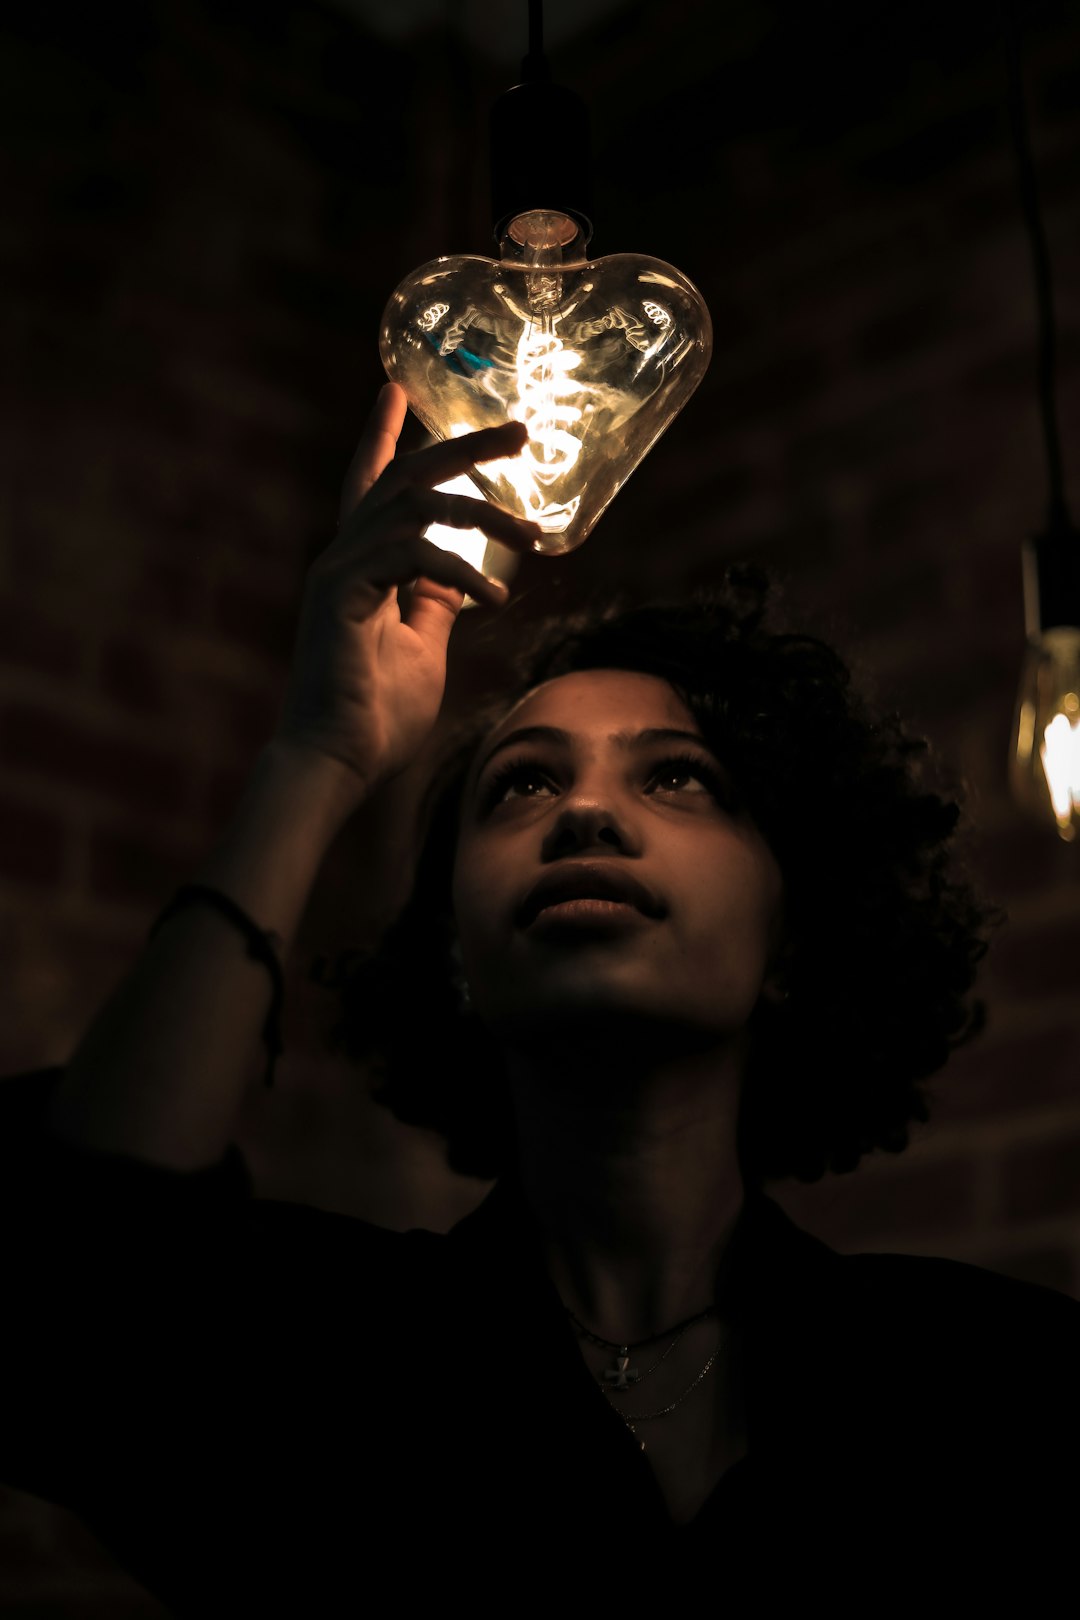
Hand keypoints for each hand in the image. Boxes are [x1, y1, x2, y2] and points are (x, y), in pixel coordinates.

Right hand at [273, 382, 538, 805]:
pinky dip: (460, 572)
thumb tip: (460, 580)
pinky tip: (495, 601)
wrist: (340, 762)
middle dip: (461, 447)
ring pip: (413, 507)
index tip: (398, 389)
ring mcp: (338, 573)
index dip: (383, 436)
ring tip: (533, 534)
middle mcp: (343, 558)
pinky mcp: (342, 595)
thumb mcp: (422, 648)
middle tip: (519, 430)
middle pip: (402, 477)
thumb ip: (435, 604)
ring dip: (481, 514)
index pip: (371, 484)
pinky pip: (411, 557)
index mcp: (361, 566)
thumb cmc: (377, 716)